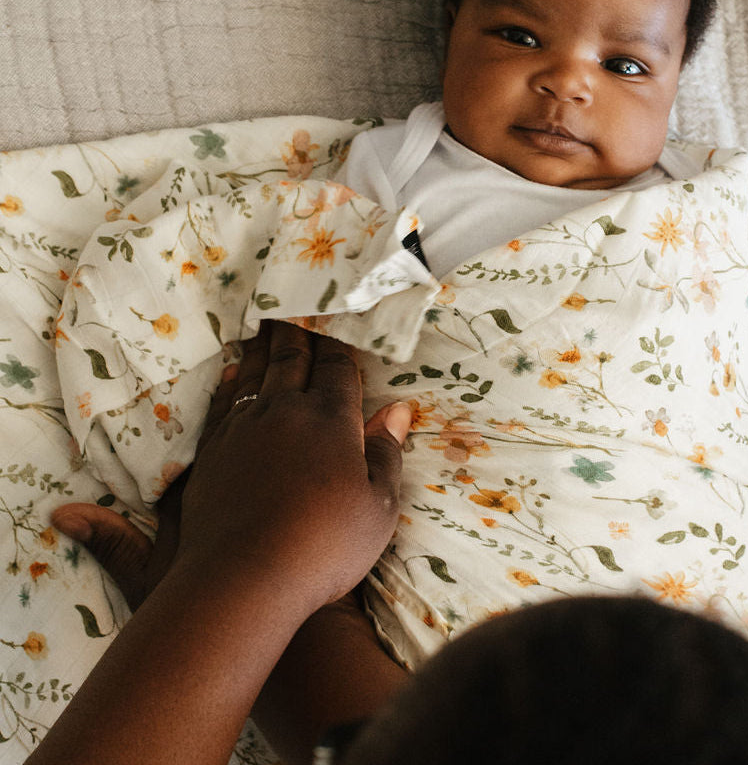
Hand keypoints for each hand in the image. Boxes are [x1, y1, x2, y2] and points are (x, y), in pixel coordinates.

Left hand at [53, 321, 411, 617]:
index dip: (338, 342)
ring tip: (263, 327)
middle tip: (292, 304)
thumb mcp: (378, 508)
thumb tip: (400, 409)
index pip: (336, 367)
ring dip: (262, 347)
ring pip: (254, 374)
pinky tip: (231, 374)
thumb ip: (386, 454)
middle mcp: (284, 411)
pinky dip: (230, 382)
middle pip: (291, 360)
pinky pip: (223, 402)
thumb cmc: (324, 546)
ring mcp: (243, 429)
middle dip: (296, 332)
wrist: (241, 580)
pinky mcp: (212, 452)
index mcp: (330, 419)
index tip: (335, 317)